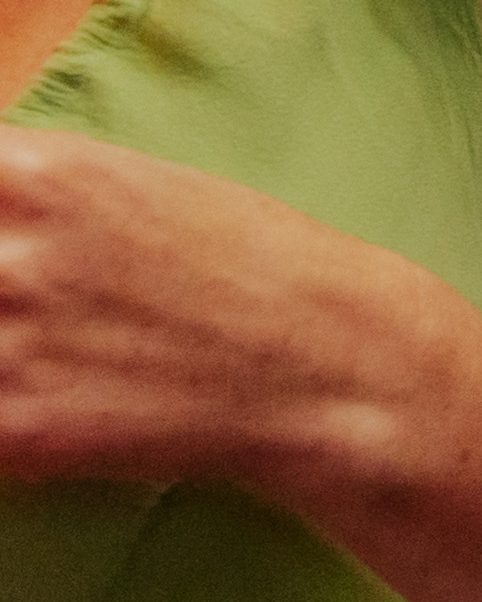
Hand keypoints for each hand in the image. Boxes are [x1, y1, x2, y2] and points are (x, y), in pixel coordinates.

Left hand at [0, 130, 476, 501]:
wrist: (330, 366)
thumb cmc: (236, 264)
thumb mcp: (117, 181)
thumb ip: (17, 186)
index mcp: (32, 169)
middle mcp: (5, 250)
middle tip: (17, 307)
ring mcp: (4, 344)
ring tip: (28, 351)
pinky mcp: (15, 432)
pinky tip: (27, 406)